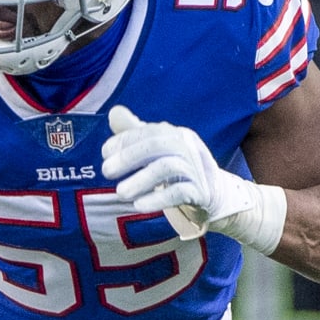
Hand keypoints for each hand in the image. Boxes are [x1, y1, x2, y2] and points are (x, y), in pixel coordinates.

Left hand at [101, 105, 254, 238]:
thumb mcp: (158, 151)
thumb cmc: (179, 170)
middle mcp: (188, 147)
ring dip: (140, 180)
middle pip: (157, 145)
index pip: (148, 132)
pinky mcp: (203, 192)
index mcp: (176, 134)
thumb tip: (114, 112)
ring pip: (167, 168)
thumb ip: (135, 133)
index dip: (125, 140)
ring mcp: (197, 169)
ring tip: (120, 193)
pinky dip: (158, 199)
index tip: (105, 154)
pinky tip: (139, 206)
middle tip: (106, 171)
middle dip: (129, 157)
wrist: (215, 195)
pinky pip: (180, 192)